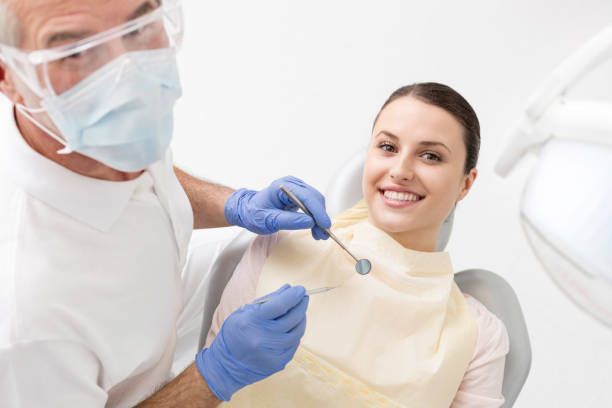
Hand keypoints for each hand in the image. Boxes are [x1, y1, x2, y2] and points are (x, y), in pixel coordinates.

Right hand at [195, 285, 308, 400]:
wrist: (226, 365)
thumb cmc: (234, 333)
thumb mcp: (245, 311)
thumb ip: (268, 300)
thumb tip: (288, 288)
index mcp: (252, 321)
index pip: (280, 305)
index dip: (293, 296)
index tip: (300, 289)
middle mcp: (262, 338)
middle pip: (292, 318)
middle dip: (301, 305)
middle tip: (303, 298)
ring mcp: (271, 352)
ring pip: (296, 332)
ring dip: (301, 319)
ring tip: (299, 312)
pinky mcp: (277, 363)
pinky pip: (294, 345)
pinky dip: (296, 334)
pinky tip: (293, 328)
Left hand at [224, 176, 330, 238]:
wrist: (248, 211)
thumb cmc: (254, 213)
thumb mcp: (269, 220)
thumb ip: (289, 221)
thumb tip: (310, 222)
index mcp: (283, 186)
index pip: (306, 196)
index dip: (318, 211)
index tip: (324, 225)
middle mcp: (292, 184)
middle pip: (314, 198)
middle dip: (320, 217)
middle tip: (323, 234)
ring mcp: (297, 189)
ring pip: (316, 202)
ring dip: (319, 218)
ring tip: (319, 234)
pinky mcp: (299, 196)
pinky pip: (312, 205)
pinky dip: (316, 217)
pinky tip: (316, 228)